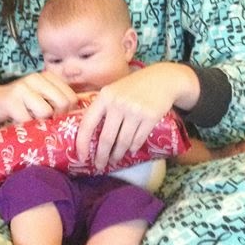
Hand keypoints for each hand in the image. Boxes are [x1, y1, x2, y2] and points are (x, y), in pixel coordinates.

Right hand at [0, 72, 77, 125]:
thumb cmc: (22, 103)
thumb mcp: (42, 96)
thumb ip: (58, 101)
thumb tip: (80, 118)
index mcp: (48, 76)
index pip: (71, 97)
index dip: (68, 112)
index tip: (58, 119)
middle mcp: (37, 78)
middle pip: (62, 103)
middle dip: (57, 118)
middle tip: (47, 124)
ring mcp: (23, 88)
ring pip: (46, 112)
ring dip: (40, 123)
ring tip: (32, 121)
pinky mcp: (11, 101)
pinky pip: (27, 120)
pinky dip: (26, 127)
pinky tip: (21, 123)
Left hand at [75, 62, 199, 170]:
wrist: (162, 78)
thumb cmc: (133, 87)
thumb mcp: (114, 91)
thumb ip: (102, 107)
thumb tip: (88, 134)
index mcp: (104, 96)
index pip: (87, 123)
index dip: (82, 143)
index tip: (82, 157)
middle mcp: (118, 103)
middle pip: (106, 138)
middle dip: (102, 156)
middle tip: (100, 166)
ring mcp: (135, 110)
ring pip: (123, 141)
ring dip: (118, 154)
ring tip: (115, 159)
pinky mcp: (150, 116)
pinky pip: (138, 139)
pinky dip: (133, 148)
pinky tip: (130, 150)